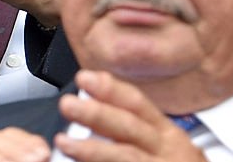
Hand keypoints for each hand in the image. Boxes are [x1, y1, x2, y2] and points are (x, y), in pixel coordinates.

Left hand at [53, 71, 206, 161]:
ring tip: (63, 142)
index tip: (84, 78)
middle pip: (129, 126)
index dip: (110, 89)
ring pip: (125, 156)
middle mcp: (168, 150)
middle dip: (96, 112)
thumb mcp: (167, 149)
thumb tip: (98, 114)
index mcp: (168, 135)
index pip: (138, 104)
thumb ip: (139, 133)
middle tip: (67, 104)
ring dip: (92, 149)